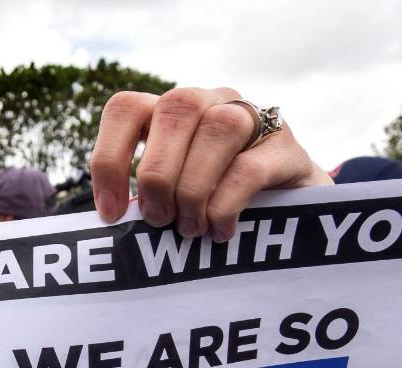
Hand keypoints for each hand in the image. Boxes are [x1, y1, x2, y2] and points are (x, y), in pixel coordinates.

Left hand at [90, 87, 331, 239]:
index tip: (110, 213)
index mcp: (172, 112)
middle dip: (157, 173)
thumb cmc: (214, 205)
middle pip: (175, 107)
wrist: (292, 212)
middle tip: (157, 219)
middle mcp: (212, 101)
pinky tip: (219, 231)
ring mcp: (254, 118)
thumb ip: (144, 199)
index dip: (109, 158)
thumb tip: (114, 221)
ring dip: (193, 187)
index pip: (127, 108)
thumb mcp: (172, 198)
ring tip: (189, 228)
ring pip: (218, 128)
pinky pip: (249, 168)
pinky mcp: (288, 148)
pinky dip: (224, 206)